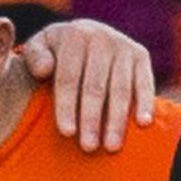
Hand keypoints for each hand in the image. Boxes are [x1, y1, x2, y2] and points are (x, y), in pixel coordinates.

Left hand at [23, 19, 156, 151]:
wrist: (85, 33)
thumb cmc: (55, 51)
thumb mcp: (39, 46)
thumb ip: (34, 56)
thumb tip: (44, 70)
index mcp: (74, 36)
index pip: (68, 78)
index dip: (67, 107)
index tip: (67, 133)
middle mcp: (101, 38)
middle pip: (95, 86)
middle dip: (91, 119)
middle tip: (88, 147)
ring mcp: (123, 46)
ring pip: (120, 89)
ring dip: (116, 120)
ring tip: (111, 147)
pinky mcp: (140, 55)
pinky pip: (145, 82)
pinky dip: (146, 103)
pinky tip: (143, 124)